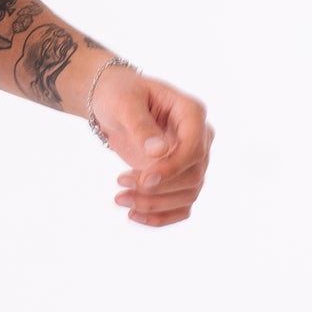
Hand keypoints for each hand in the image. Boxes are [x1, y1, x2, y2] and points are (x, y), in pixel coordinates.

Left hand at [91, 67, 213, 225]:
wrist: (112, 104)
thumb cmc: (119, 95)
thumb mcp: (124, 103)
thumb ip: (141, 125)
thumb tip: (159, 152)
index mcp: (191, 113)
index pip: (195, 147)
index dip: (172, 168)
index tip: (144, 179)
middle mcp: (198, 137)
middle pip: (193, 175)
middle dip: (157, 188)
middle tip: (120, 184)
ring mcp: (191, 159)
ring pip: (188, 194)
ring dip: (154, 204)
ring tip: (119, 198)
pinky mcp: (179, 177)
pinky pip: (182, 205)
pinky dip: (161, 216)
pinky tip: (134, 216)